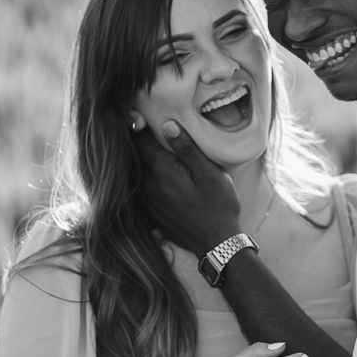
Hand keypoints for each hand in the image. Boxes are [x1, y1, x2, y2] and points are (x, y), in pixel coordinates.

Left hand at [137, 120, 241, 254]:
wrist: (217, 245)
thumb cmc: (219, 207)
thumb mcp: (210, 174)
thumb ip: (188, 149)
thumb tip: (167, 124)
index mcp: (161, 171)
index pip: (140, 140)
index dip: (138, 123)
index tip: (140, 111)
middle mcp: (149, 185)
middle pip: (138, 155)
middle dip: (142, 140)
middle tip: (148, 125)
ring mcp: (148, 200)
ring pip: (141, 171)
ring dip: (147, 160)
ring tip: (158, 148)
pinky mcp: (152, 212)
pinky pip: (145, 188)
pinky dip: (150, 178)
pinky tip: (165, 176)